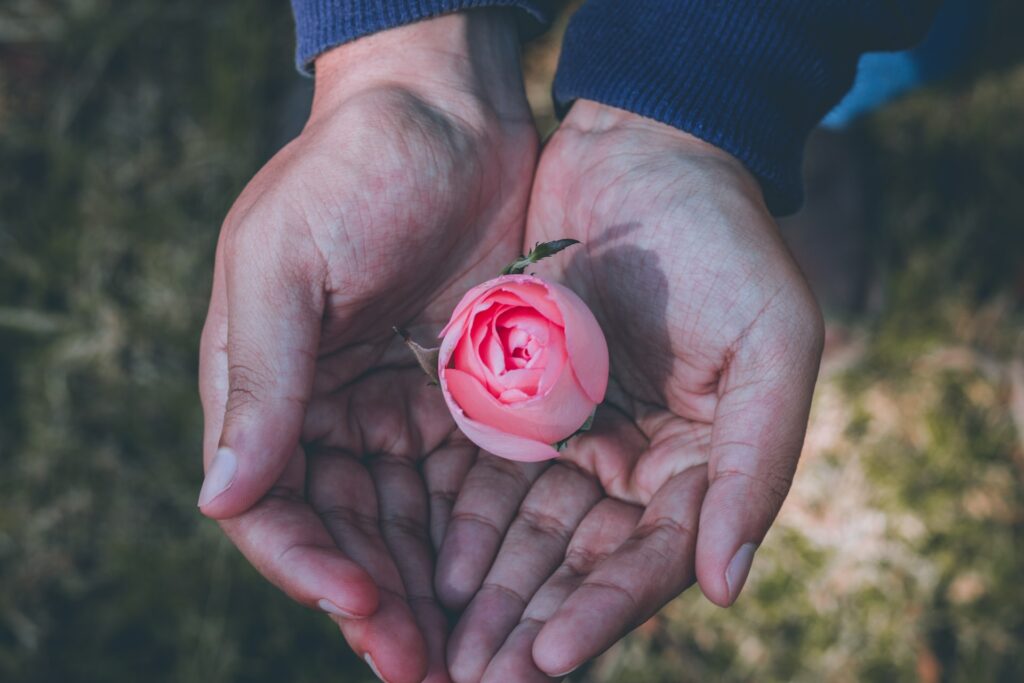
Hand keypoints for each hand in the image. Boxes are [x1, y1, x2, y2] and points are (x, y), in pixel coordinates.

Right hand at [197, 12, 536, 682]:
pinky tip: (505, 583)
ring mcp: (396, 407)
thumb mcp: (288, 265)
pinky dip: (476, 537)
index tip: (366, 603)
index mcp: (267, 387)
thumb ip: (260, 380)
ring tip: (472, 656)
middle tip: (429, 670)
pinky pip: (463, 483)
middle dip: (380, 603)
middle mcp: (328, 411)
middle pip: (346, 532)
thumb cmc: (352, 172)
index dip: (312, 563)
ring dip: (430, 592)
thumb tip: (221, 500)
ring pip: (406, 524)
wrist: (446, 111)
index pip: (274, 504)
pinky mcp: (463, 396)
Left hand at [439, 100, 824, 680]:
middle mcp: (637, 463)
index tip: (544, 659)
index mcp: (704, 463)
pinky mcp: (518, 401)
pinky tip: (421, 567)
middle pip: (579, 565)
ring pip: (524, 536)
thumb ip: (758, 466)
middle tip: (470, 679)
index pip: (652, 560)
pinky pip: (483, 477)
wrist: (643, 150)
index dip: (602, 612)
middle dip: (527, 624)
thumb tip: (726, 587)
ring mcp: (573, 435)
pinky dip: (456, 525)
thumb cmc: (723, 241)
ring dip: (484, 593)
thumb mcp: (770, 344)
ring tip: (434, 647)